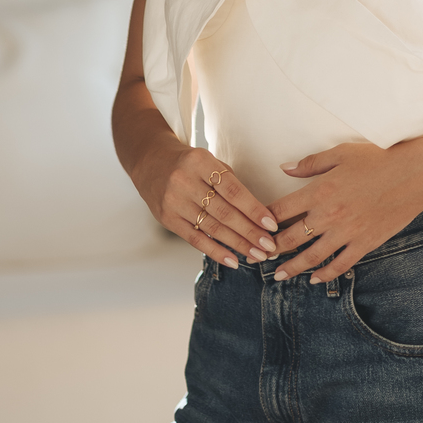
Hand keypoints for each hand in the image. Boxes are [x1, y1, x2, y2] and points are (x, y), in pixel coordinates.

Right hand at [133, 140, 280, 268]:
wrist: (151, 162)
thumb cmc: (190, 163)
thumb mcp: (209, 161)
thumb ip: (229, 182)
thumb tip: (257, 212)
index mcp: (201, 162)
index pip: (233, 190)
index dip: (253, 209)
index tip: (271, 224)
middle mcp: (185, 182)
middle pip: (224, 212)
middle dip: (250, 232)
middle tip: (269, 247)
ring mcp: (174, 202)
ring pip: (212, 228)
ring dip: (237, 244)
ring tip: (257, 255)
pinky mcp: (167, 219)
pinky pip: (195, 239)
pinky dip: (216, 251)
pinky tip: (233, 261)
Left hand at [268, 140, 422, 283]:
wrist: (415, 174)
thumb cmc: (379, 158)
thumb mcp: (342, 153)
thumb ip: (311, 164)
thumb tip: (284, 169)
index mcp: (320, 191)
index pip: (281, 210)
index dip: (263, 221)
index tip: (253, 228)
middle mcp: (329, 215)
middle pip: (291, 238)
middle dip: (271, 250)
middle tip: (258, 257)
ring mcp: (347, 233)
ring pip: (311, 257)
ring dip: (292, 268)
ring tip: (278, 276)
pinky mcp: (364, 243)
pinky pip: (339, 264)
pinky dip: (324, 274)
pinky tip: (314, 279)